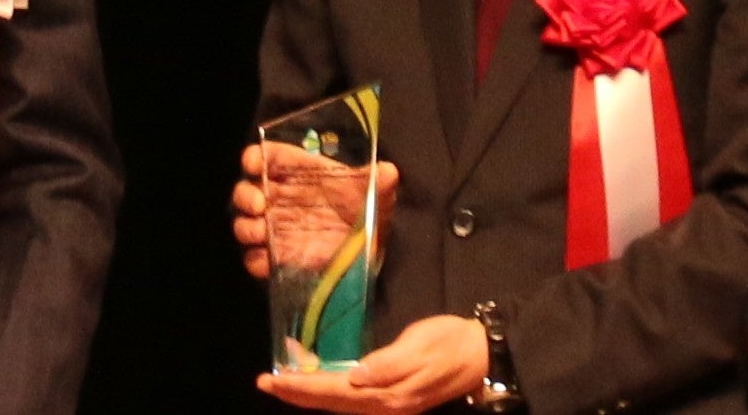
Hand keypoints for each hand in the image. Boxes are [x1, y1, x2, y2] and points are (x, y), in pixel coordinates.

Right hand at [232, 144, 398, 279]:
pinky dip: (257, 260)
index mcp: (293, 172)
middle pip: (245, 191)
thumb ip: (378, 180)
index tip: (256, 164)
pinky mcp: (277, 257)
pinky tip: (269, 260)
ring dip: (247, 227)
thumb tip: (390, 171)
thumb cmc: (363, 207)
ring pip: (244, 224)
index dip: (254, 158)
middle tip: (260, 204)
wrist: (368, 246)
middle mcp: (277, 197)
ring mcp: (274, 228)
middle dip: (246, 196)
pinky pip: (255, 259)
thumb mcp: (373, 191)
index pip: (263, 157)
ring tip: (262, 232)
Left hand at [255, 314, 487, 412]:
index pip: (333, 392)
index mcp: (387, 393)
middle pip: (331, 403)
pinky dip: (328, 393)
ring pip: (339, 404)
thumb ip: (388, 364)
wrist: (482, 353)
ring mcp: (389, 404)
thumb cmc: (450, 342)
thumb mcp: (421, 346)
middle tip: (265, 383)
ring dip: (309, 395)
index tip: (272, 381)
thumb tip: (356, 377)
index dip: (300, 387)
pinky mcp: (394, 397)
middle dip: (296, 394)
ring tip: (283, 385)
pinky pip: (351, 400)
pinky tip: (318, 384)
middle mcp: (384, 404)